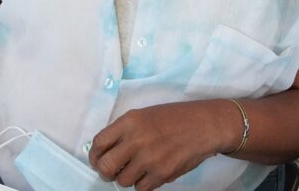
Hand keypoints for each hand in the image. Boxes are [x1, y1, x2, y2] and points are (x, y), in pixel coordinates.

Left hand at [88, 102, 229, 190]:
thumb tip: (105, 151)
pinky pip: (141, 189)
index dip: (94, 155)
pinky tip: (149, 174)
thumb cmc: (174, 119)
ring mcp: (149, 158)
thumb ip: (123, 131)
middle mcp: (136, 140)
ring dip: (126, 178)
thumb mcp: (143, 115)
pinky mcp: (162, 174)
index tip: (97, 160)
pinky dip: (142, 184)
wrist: (203, 126)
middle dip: (105, 172)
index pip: (98, 143)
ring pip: (122, 181)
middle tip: (112, 172)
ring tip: (137, 170)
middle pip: (105, 167)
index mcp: (129, 122)